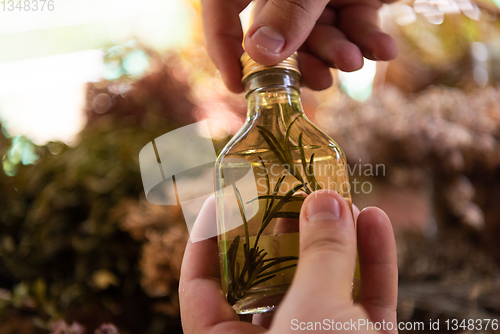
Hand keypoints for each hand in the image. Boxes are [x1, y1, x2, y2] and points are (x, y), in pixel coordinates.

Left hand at [179, 189, 397, 332]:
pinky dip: (372, 263)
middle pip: (269, 276)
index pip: (201, 285)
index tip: (220, 197)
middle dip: (284, 230)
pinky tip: (374, 224)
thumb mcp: (316, 315)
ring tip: (340, 197)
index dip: (205, 239)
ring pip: (322, 284)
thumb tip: (324, 202)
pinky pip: (365, 301)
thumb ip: (320, 257)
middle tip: (293, 188)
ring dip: (335, 239)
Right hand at [202, 0, 397, 92]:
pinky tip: (383, 50)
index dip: (223, 46)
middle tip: (317, 80)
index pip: (223, 8)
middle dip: (303, 61)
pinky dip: (369, 40)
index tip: (238, 85)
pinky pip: (355, 25)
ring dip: (338, 53)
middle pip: (278, 33)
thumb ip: (290, 9)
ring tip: (353, 61)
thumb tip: (259, 54)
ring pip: (319, 36)